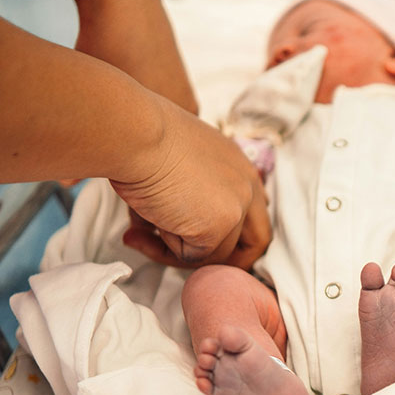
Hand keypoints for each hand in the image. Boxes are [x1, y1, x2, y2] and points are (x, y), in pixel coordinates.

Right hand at [113, 101, 270, 268]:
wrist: (136, 135)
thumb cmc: (143, 141)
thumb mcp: (176, 164)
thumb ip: (187, 197)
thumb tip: (165, 229)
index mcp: (240, 166)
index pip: (254, 210)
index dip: (232, 232)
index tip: (198, 236)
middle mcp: (247, 185)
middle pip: (258, 240)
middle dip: (225, 258)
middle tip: (186, 259)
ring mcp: (237, 208)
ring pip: (215, 253)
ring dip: (176, 250)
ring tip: (141, 230)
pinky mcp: (219, 227)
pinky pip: (192, 257)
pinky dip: (164, 249)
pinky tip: (144, 225)